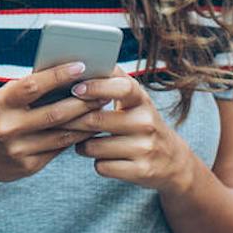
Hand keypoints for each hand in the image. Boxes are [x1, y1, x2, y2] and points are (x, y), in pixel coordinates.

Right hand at [0, 62, 102, 187]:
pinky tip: (88, 128)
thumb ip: (26, 91)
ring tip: (102, 108)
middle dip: (83, 101)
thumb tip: (64, 75)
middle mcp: (7, 127)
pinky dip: (75, 137)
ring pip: (61, 134)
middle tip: (104, 90)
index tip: (81, 65)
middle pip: (55, 113)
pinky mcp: (28, 166)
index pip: (33, 86)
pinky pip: (58, 149)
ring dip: (86, 121)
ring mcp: (18, 150)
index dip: (59, 75)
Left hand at [60, 74, 199, 195]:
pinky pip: (101, 166)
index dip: (97, 87)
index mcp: (142, 99)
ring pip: (94, 146)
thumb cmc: (141, 123)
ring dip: (82, 145)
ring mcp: (145, 148)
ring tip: (84, 141)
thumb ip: (112, 81)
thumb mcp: (135, 101)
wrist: (172, 161)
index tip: (76, 88)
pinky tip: (103, 157)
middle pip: (96, 120)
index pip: (122, 87)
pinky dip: (97, 163)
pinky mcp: (141, 171)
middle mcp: (146, 122)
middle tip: (60, 120)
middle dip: (72, 121)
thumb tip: (81, 61)